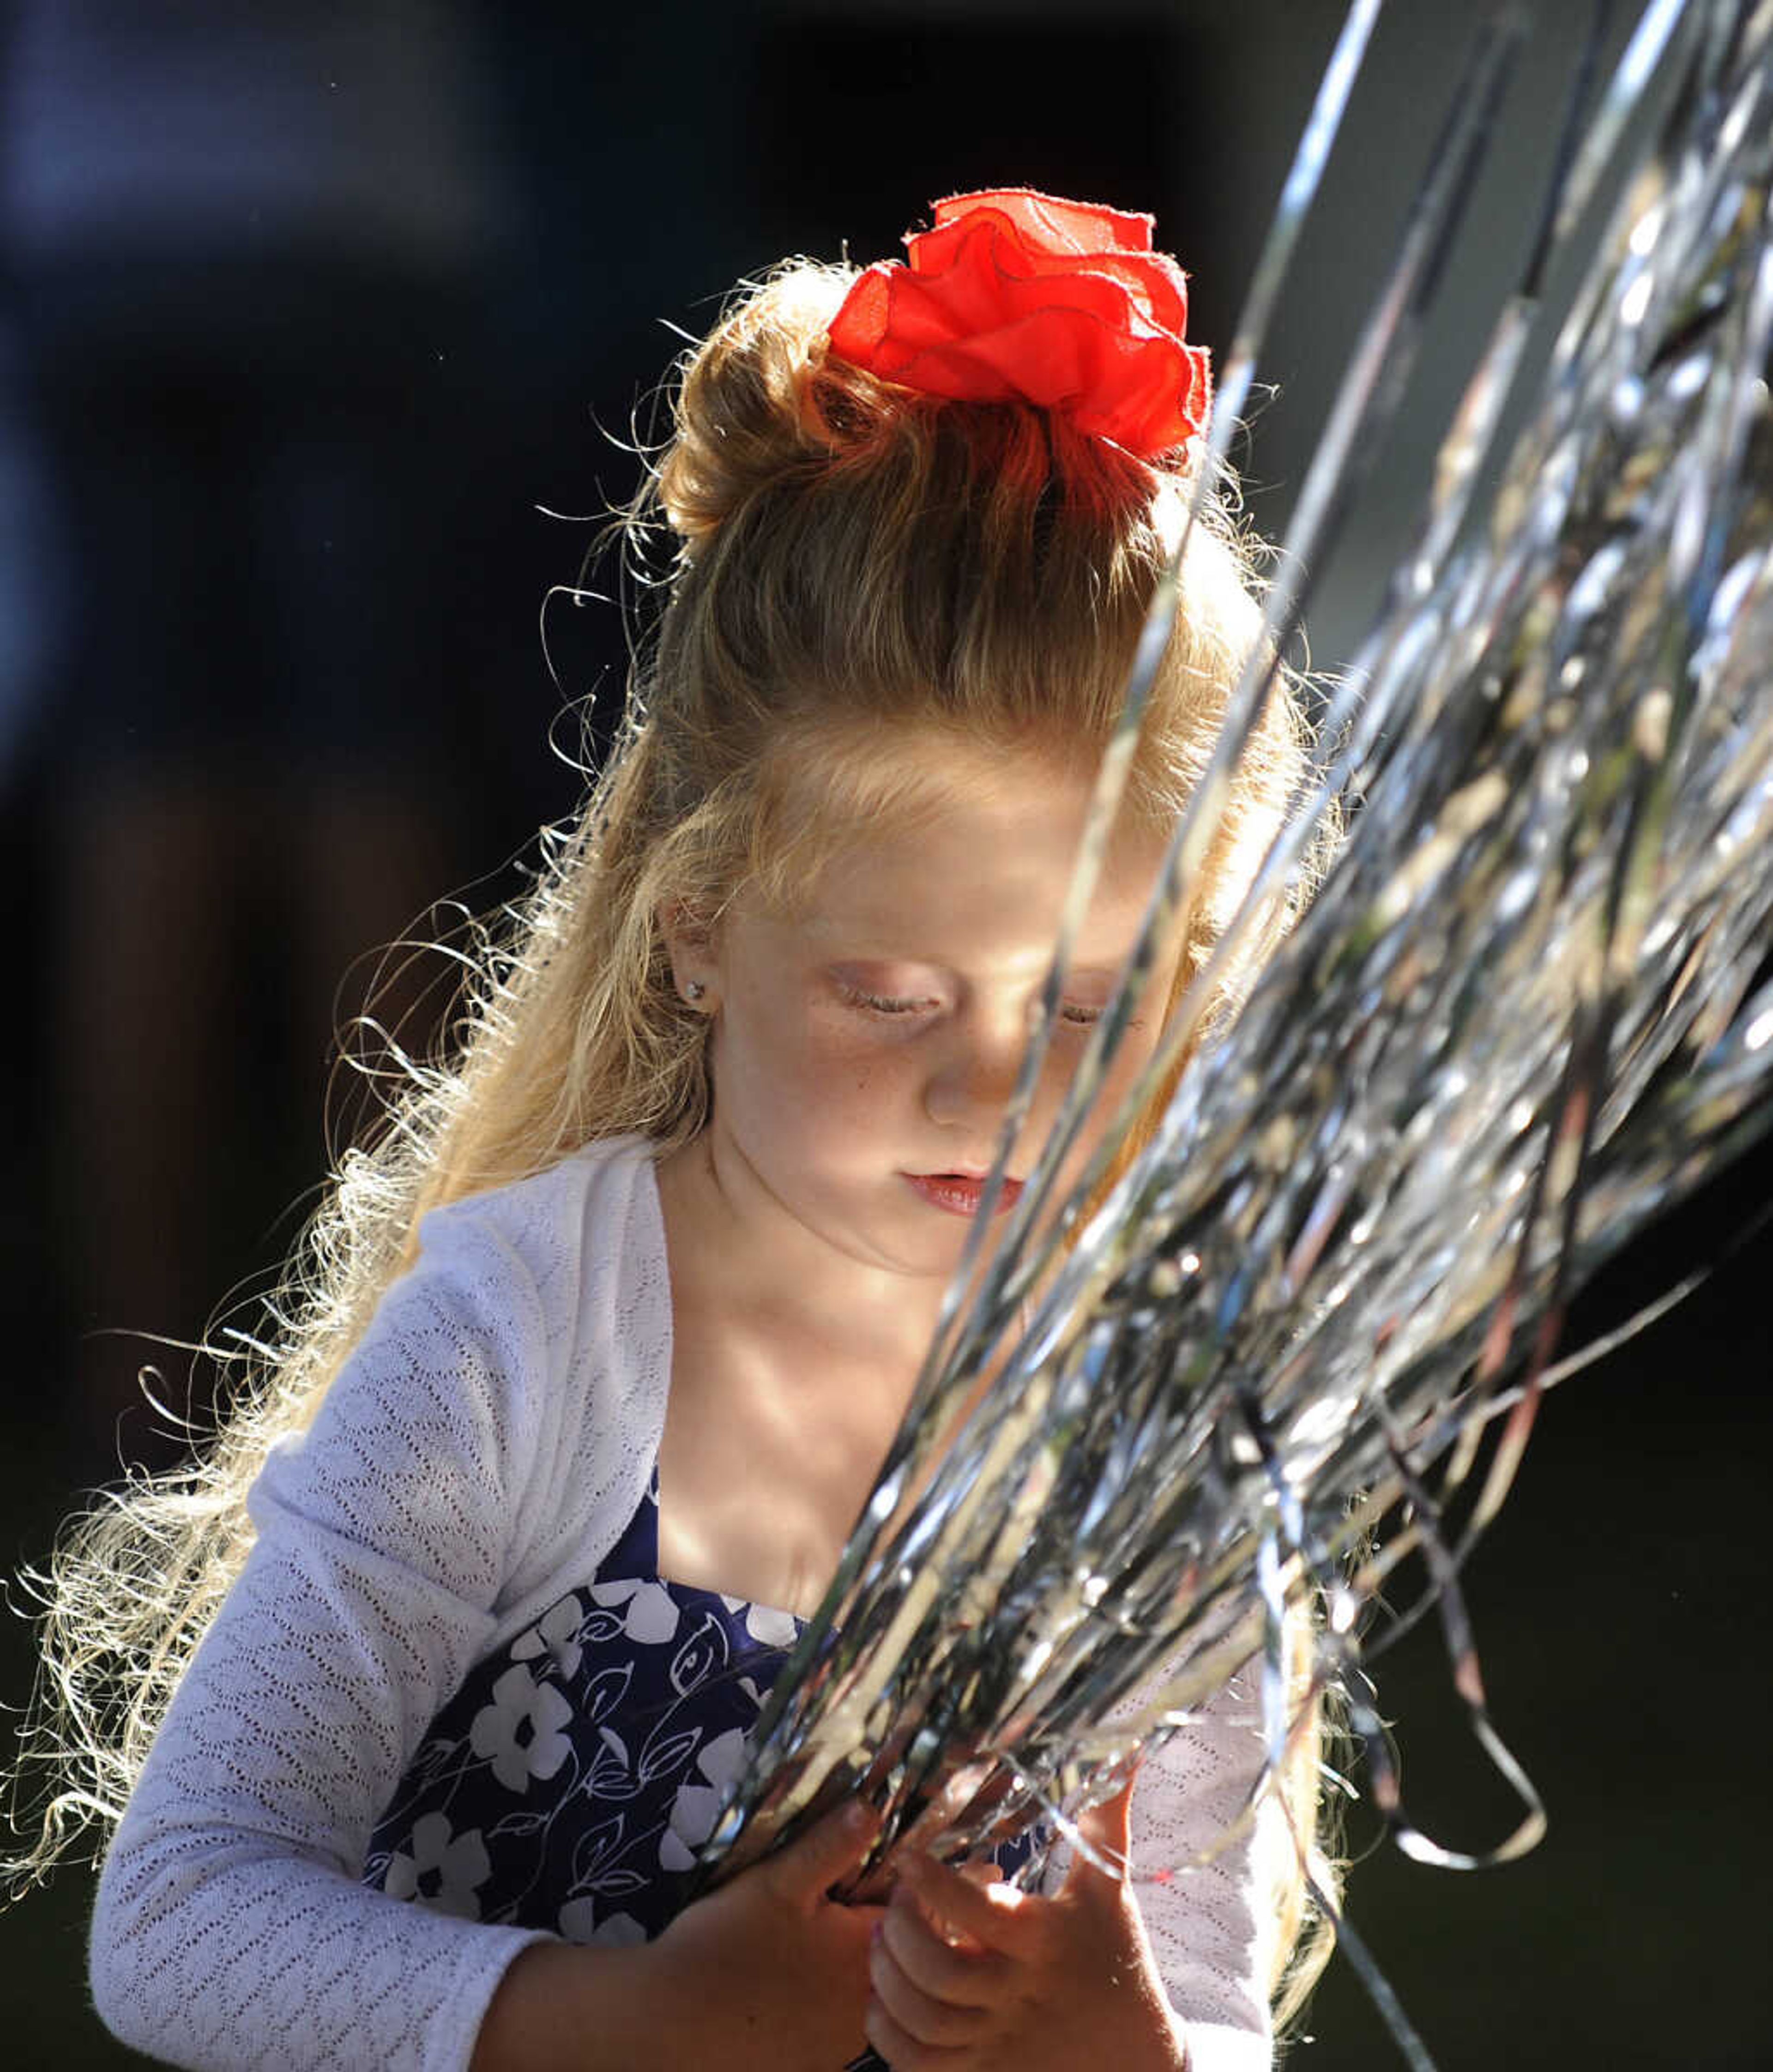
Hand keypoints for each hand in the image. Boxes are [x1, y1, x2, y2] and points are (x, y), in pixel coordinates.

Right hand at [643, 1798, 883, 2069]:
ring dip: (844, 1971)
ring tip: (801, 1951)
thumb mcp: (776, 1881)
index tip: (863, 1876)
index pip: (906, 1913)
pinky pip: (833, 2030)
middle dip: (869, 1930)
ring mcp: (839, 2044)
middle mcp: (864, 2005)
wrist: (669, 2024)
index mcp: (864, 1952)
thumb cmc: (723, 1945)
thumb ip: (830, 1845)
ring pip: (862, 1994)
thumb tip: (872, 1808)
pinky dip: (820, 2010)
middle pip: (889, 1956)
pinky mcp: (812, 2067)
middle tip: (826, 1912)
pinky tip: (787, 1993)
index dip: (890, 1888)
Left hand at [863, 1783, 1187, 2071]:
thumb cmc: (1118, 1955)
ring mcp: (999, 2041)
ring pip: (922, 2019)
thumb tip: (1126, 1746)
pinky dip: (890, 2035)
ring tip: (881, 1943)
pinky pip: (920, 2066)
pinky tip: (885, 2001)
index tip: (910, 1856)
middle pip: (937, 1971)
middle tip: (894, 1901)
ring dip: (888, 1980)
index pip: (977, 1911)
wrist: (1140, 2058)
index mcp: (1044, 1941)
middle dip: (902, 1931)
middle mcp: (1017, 1994)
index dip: (933, 1883)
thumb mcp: (1110, 1887)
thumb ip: (1104, 1817)